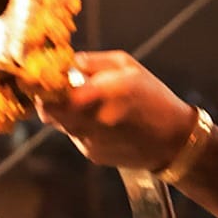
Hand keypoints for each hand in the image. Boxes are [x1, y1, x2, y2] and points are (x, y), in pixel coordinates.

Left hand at [34, 51, 196, 170]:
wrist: (174, 140)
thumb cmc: (153, 97)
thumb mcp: (128, 66)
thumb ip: (93, 62)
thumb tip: (68, 62)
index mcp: (102, 93)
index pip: (52, 96)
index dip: (43, 88)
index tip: (46, 80)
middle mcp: (92, 120)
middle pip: (49, 113)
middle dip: (50, 101)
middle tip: (61, 91)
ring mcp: (91, 141)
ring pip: (62, 125)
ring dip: (68, 114)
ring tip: (94, 106)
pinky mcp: (93, 155)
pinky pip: (77, 137)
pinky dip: (82, 128)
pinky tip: (105, 124)